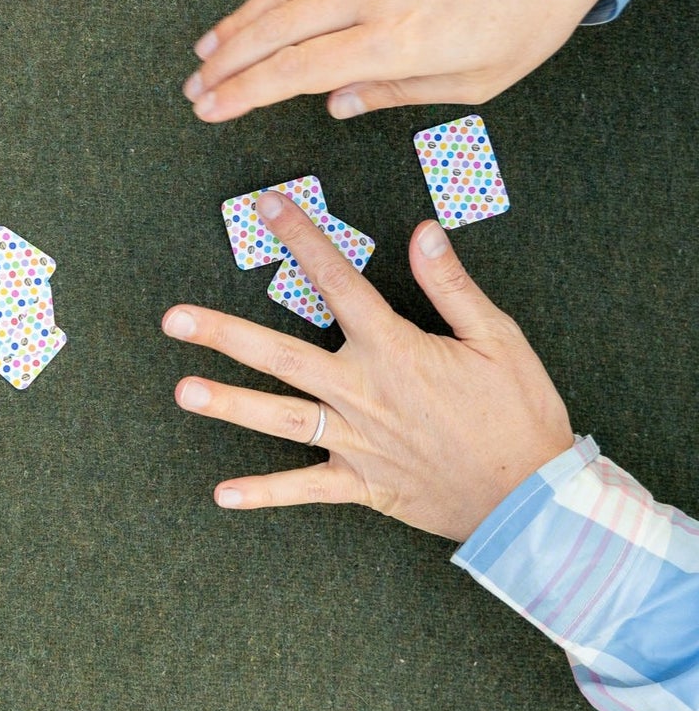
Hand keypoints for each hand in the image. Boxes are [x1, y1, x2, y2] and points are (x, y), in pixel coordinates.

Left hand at [162, 191, 573, 540]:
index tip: (267, 206)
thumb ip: (451, 285)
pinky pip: (306, 490)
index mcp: (393, 350)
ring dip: (229, 405)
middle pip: (281, 356)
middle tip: (173, 318)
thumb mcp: (497, 339)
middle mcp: (363, 393)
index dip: (301, 239)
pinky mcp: (363, 485)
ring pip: (281, 419)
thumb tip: (424, 230)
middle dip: (224, 334)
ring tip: (182, 392)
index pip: (338, 282)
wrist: (537, 504)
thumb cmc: (520, 415)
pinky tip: (222, 493)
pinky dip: (265, 493)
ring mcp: (358, 442)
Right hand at [183, 0, 608, 121]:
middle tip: (193, 86)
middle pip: (276, 29)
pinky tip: (262, 10)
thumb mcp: (476, 82)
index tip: (210, 108)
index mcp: (397, 41)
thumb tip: (335, 103)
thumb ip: (397, 92)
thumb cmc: (528, 17)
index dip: (245, 92)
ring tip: (206, 48)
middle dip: (226, 61)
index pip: (297, 70)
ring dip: (239, 22)